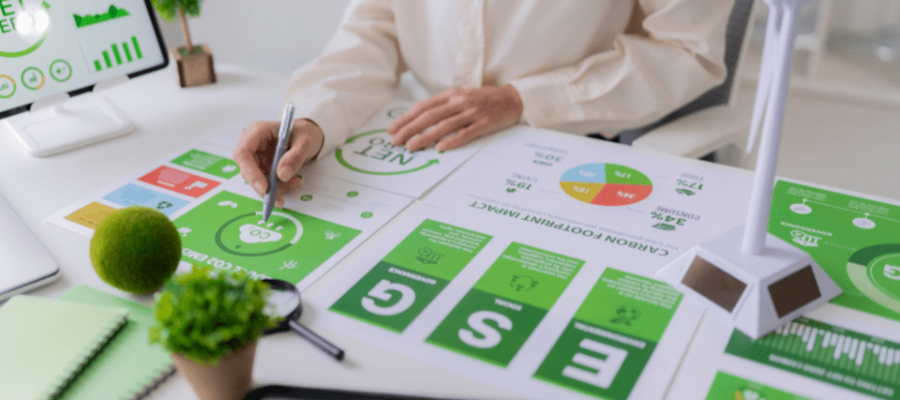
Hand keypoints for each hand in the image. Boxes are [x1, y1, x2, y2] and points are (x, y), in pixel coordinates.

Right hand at [233, 119, 324, 207]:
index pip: (244, 153)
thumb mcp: (305, 142)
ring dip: (274, 188)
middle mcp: (252, 143)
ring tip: (295, 183)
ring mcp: (255, 155)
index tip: (264, 187)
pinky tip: (292, 182)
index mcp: (257, 131)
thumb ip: (295, 157)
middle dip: (264, 186)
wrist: (305, 135)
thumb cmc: (303, 132)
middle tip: (279, 198)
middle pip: (247, 169)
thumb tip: (282, 175)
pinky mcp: (260, 166)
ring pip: (256, 179)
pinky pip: (264, 181)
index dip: (251, 172)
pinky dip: (278, 187)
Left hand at [388, 85, 523, 150]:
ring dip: (425, 136)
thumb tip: (419, 120)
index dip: (406, 118)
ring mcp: (472, 112)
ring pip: (444, 126)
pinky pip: (466, 133)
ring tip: (411, 146)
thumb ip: (443, 107)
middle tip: (395, 141)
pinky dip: (452, 141)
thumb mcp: (461, 97)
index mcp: (451, 95)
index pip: (423, 107)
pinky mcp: (484, 123)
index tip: (393, 129)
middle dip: (409, 129)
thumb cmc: (483, 100)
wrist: (512, 99)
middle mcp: (459, 102)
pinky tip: (440, 149)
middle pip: (429, 116)